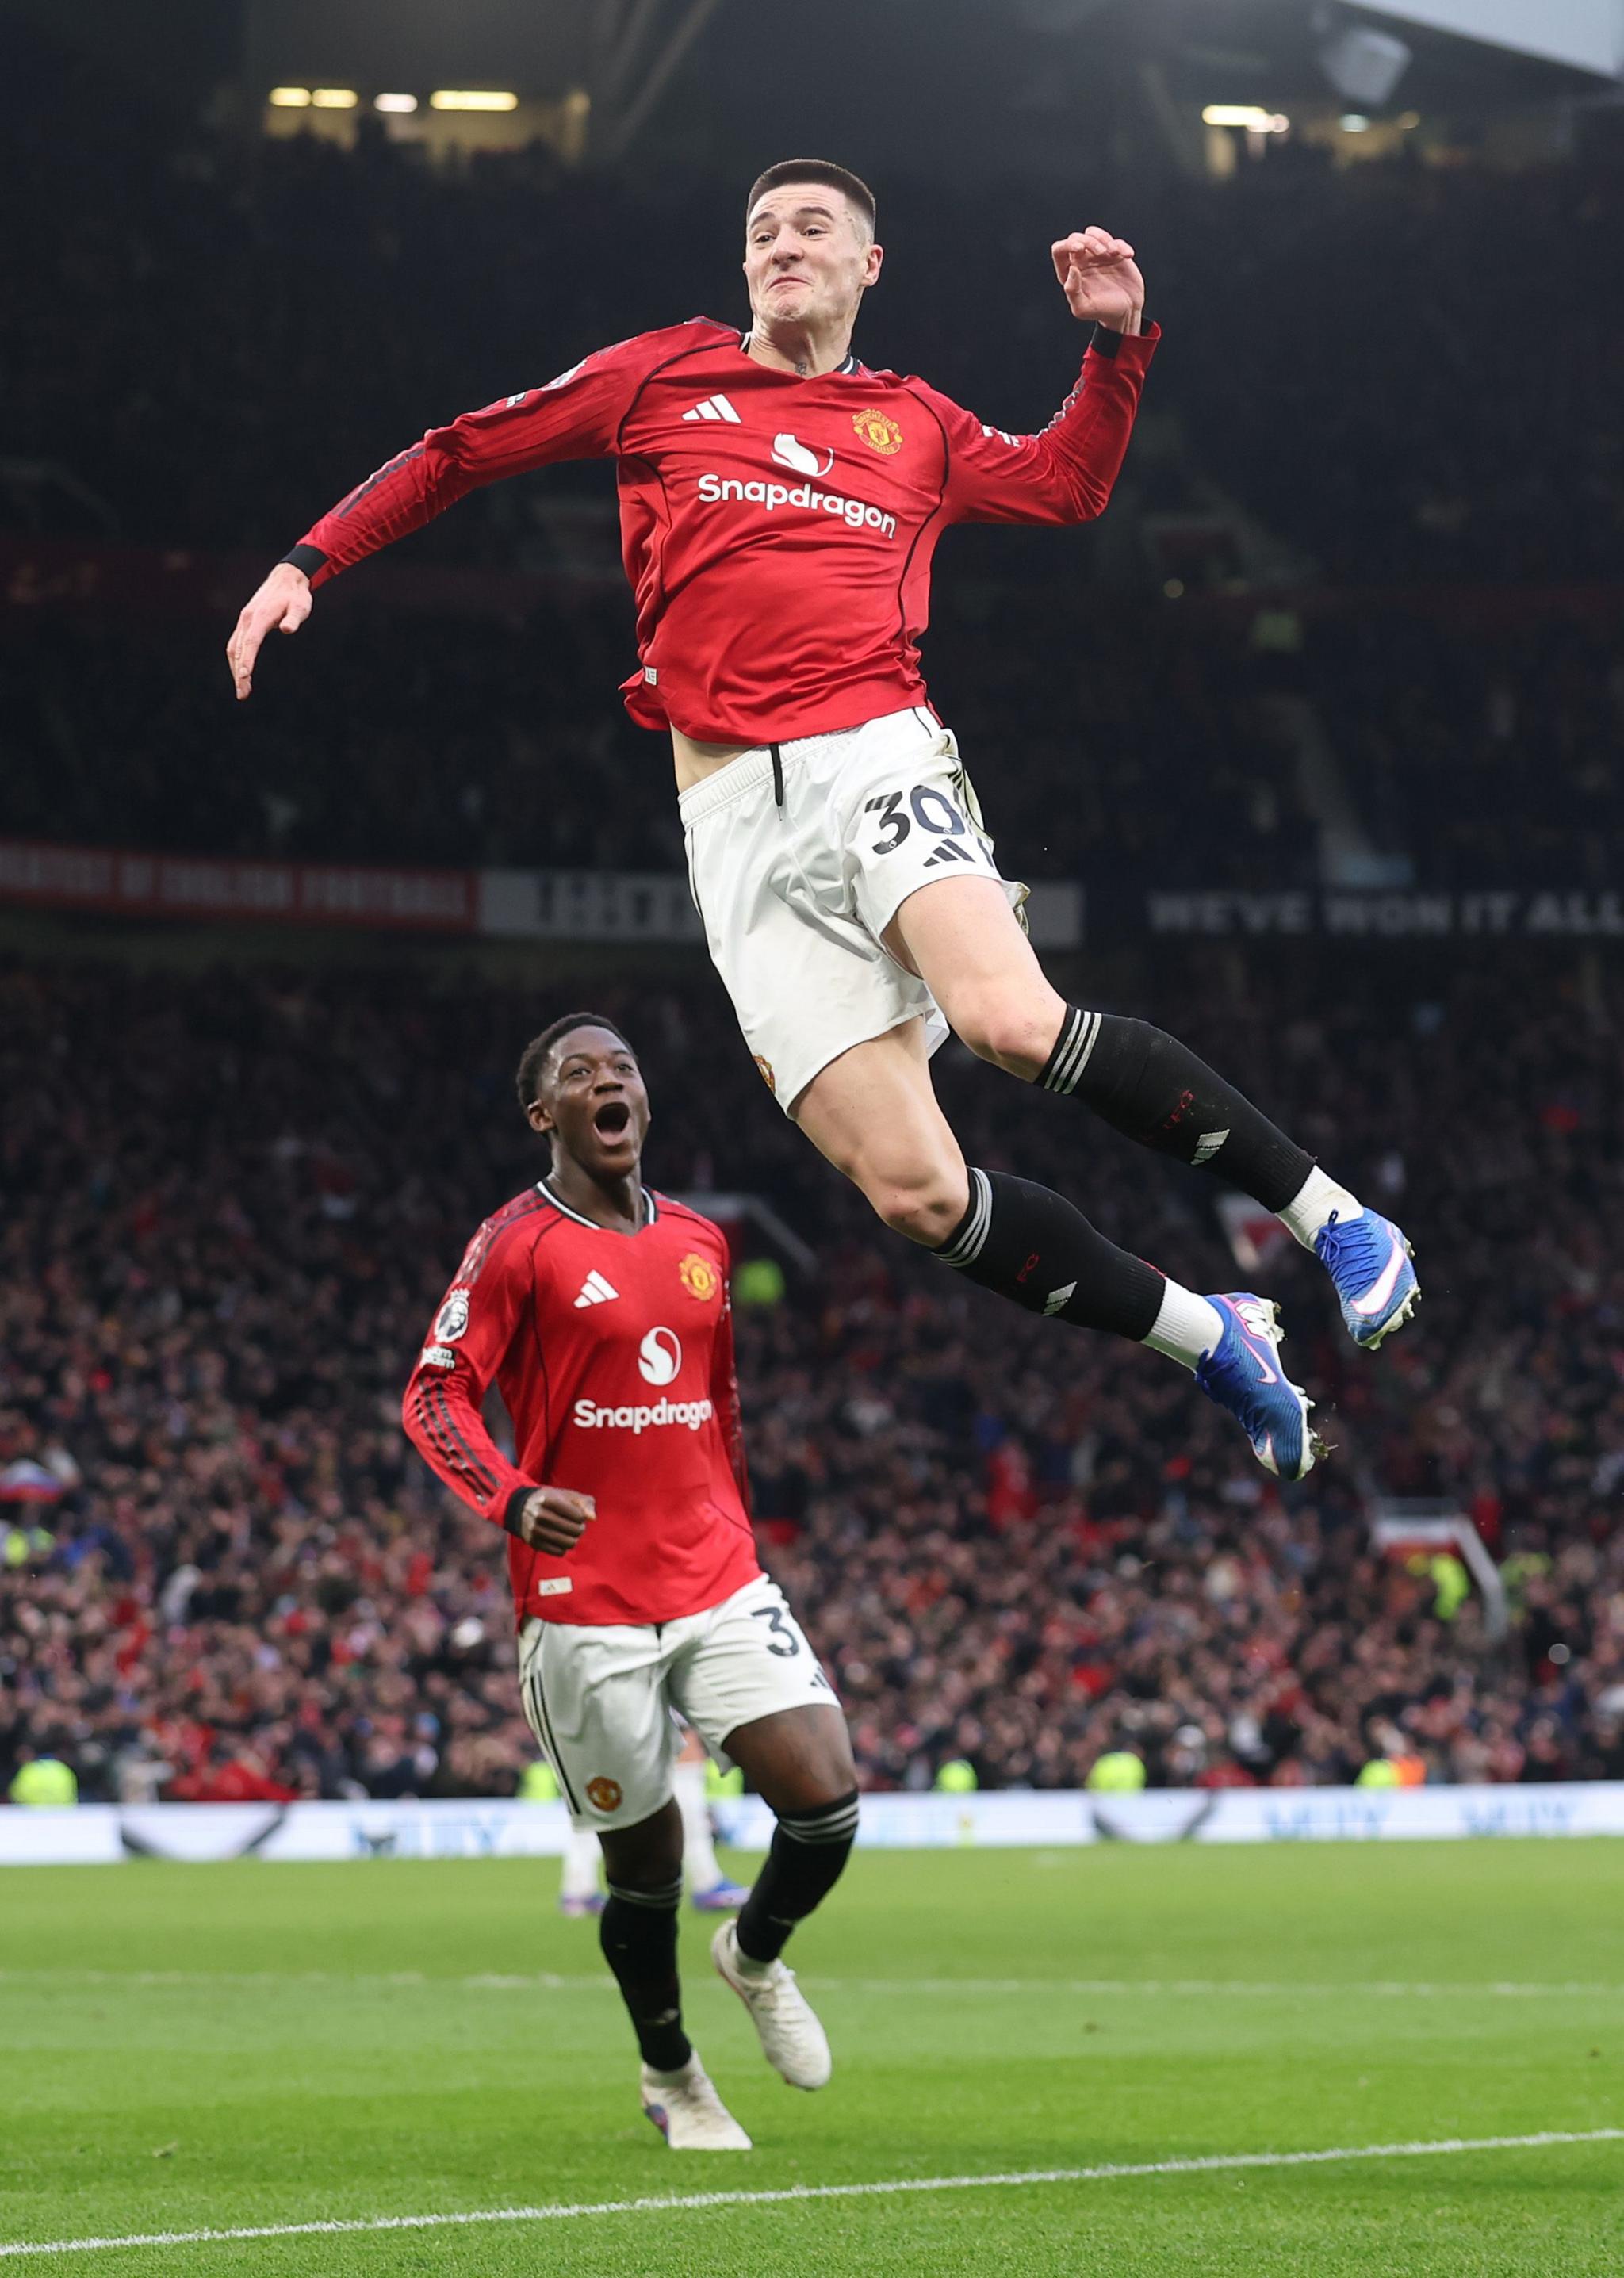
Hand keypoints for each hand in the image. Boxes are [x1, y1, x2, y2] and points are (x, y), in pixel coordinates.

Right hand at [226, 563, 311, 700]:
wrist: (286, 580)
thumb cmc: (296, 596)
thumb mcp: (300, 607)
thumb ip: (294, 619)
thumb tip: (286, 629)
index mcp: (259, 616)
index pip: (250, 642)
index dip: (246, 660)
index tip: (245, 676)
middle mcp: (247, 619)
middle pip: (238, 650)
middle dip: (239, 673)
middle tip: (243, 694)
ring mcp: (243, 621)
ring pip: (234, 649)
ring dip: (235, 670)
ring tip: (242, 690)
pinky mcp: (245, 624)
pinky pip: (236, 645)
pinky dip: (236, 660)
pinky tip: (241, 674)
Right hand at [514, 1486, 595, 1555]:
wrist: (522, 1507)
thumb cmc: (552, 1500)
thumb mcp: (568, 1495)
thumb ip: (585, 1503)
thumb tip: (593, 1518)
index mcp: (549, 1500)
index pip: (578, 1516)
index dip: (581, 1516)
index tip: (577, 1514)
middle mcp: (539, 1515)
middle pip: (574, 1530)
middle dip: (580, 1528)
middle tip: (577, 1525)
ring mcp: (535, 1530)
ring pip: (567, 1543)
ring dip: (573, 1539)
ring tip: (570, 1533)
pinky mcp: (533, 1543)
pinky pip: (558, 1552)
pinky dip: (564, 1547)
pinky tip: (561, 1540)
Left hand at [1051, 227, 1144, 333]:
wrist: (1126, 312)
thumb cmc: (1103, 312)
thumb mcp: (1083, 308)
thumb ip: (1072, 291)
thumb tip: (1072, 268)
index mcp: (1069, 273)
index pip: (1059, 250)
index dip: (1066, 245)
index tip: (1080, 249)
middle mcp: (1081, 262)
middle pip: (1076, 238)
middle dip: (1089, 241)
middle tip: (1101, 253)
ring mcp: (1097, 256)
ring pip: (1093, 234)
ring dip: (1103, 238)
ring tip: (1113, 253)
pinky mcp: (1114, 254)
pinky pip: (1114, 241)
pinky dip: (1121, 245)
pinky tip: (1127, 255)